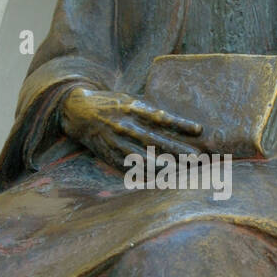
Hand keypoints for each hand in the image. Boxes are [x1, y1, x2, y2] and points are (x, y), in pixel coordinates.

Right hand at [60, 86, 202, 169]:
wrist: (77, 111)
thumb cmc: (109, 103)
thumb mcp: (128, 99)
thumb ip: (148, 108)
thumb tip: (174, 118)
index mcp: (132, 108)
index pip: (161, 117)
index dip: (180, 124)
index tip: (199, 130)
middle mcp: (125, 125)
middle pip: (156, 141)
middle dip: (177, 150)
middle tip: (196, 157)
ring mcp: (116, 142)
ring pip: (143, 158)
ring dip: (164, 165)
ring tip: (181, 169)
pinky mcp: (109, 155)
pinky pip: (129, 167)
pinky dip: (145, 173)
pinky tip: (160, 178)